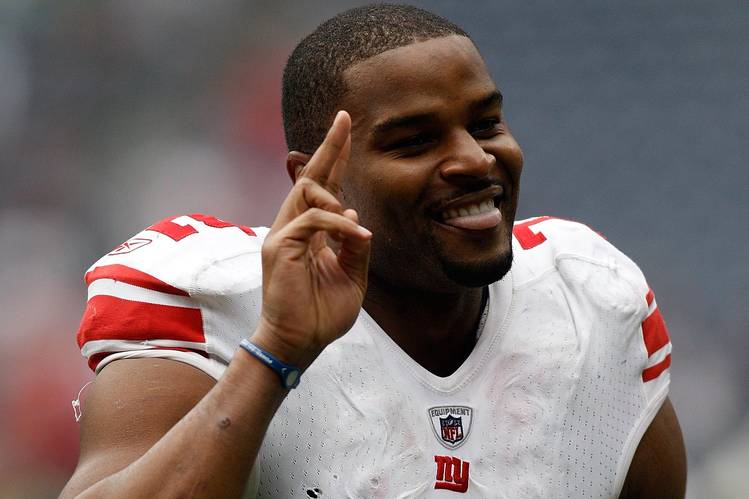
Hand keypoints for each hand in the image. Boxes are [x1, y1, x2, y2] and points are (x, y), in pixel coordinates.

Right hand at [252, 111, 370, 368]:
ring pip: (307, 191)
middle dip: (330, 147)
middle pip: (310, 177)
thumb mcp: (352, 276)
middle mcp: (294, 227)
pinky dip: (336, 224)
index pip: (323, 188)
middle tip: (345, 118)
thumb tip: (353, 216)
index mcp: (312, 233)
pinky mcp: (278, 246)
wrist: (301, 342)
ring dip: (336, 198)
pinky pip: (310, 220)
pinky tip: (354, 237)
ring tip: (353, 228)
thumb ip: (354, 246)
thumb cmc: (323, 314)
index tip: (345, 128)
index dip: (334, 158)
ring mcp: (283, 234)